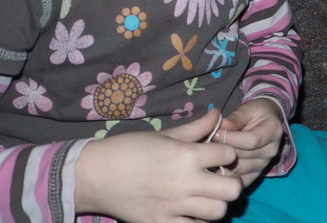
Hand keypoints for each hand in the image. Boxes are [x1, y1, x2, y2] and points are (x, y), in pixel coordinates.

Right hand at [75, 109, 243, 221]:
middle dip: (233, 182)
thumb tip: (218, 114)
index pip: (229, 154)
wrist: (93, 175)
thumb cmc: (128, 149)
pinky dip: (198, 221)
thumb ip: (195, 127)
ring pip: (218, 212)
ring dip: (218, 204)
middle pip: (232, 189)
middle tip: (222, 178)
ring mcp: (173, 207)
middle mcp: (184, 182)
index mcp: (186, 155)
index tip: (219, 155)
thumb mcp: (164, 135)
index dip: (228, 153)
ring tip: (208, 196)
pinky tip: (192, 212)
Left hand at [214, 98, 285, 185]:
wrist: (267, 122)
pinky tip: (214, 167)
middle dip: (222, 150)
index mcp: (273, 132)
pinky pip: (237, 180)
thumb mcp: (248, 109)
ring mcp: (263, 165)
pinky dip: (224, 176)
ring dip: (221, 163)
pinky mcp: (254, 175)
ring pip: (237, 169)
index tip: (214, 133)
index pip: (251, 140)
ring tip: (208, 155)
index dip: (230, 138)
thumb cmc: (256, 113)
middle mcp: (270, 151)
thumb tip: (221, 126)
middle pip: (242, 156)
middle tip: (206, 145)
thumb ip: (235, 118)